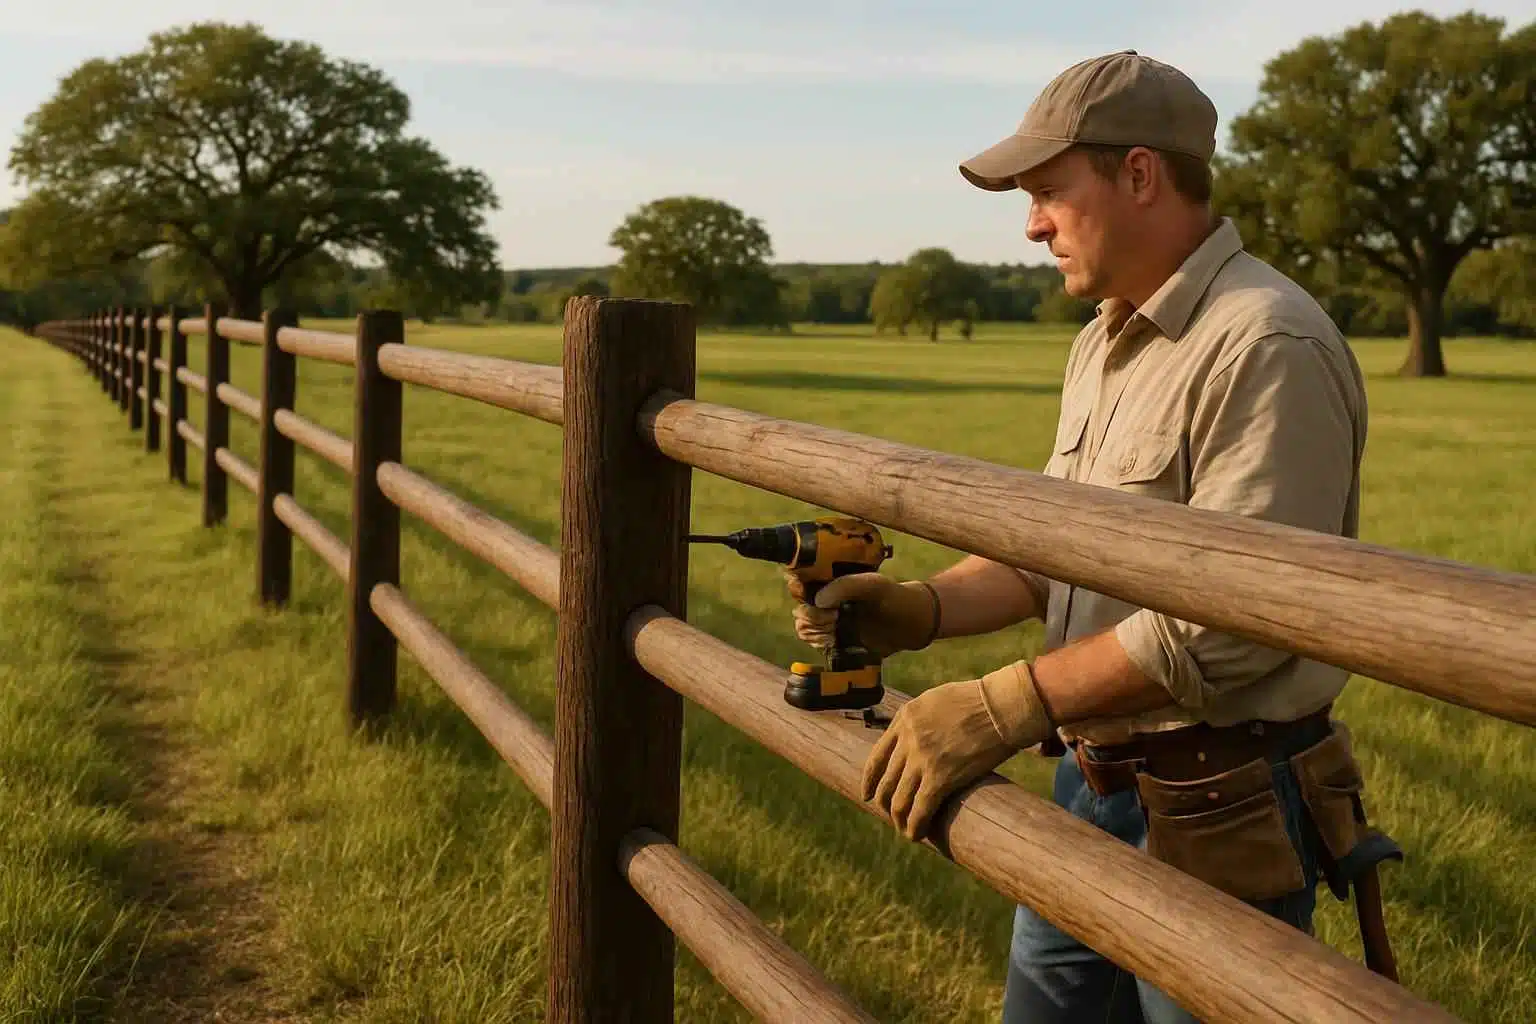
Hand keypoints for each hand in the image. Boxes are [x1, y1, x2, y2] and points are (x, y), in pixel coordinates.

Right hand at [787, 571, 938, 658]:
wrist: (913, 625)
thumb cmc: (896, 597)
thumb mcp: (875, 585)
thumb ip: (848, 586)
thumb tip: (818, 601)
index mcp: (833, 579)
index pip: (800, 578)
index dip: (797, 587)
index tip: (811, 596)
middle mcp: (827, 597)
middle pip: (799, 605)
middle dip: (812, 615)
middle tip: (834, 617)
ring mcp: (829, 619)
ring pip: (803, 625)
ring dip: (815, 630)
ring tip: (835, 630)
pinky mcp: (834, 639)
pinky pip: (813, 642)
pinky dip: (819, 643)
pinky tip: (834, 641)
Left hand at [861, 661, 1055, 840]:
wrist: (1001, 706)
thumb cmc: (978, 701)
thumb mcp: (936, 700)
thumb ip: (919, 720)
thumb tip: (914, 739)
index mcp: (904, 718)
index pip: (876, 756)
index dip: (869, 780)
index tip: (867, 795)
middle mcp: (907, 738)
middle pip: (886, 782)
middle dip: (886, 804)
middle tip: (893, 816)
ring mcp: (922, 758)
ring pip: (899, 800)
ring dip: (899, 820)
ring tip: (905, 831)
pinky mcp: (941, 776)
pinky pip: (920, 809)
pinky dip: (915, 826)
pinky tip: (917, 835)